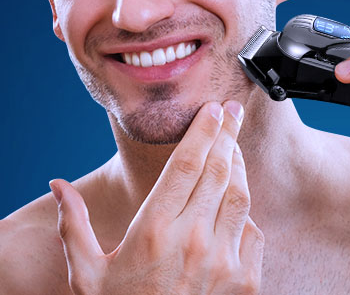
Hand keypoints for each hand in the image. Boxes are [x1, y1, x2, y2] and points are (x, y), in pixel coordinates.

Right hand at [49, 101, 263, 294]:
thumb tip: (58, 186)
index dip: (204, 132)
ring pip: (240, 196)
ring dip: (238, 166)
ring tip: (233, 148)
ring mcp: (224, 260)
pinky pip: (252, 231)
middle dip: (228, 135)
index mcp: (153, 232)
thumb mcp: (87, 275)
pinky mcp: (246, 280)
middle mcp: (193, 240)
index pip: (187, 165)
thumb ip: (74, 226)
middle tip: (233, 113)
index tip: (214, 110)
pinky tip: (233, 205)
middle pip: (219, 171)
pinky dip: (244, 213)